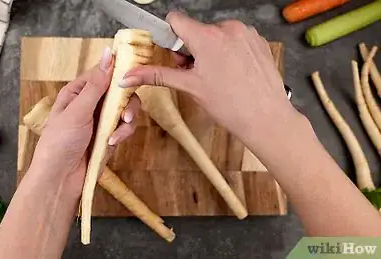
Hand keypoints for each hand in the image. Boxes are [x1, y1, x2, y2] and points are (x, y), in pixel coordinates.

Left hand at [29, 48, 140, 190]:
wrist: (60, 179)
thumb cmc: (60, 142)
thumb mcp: (77, 110)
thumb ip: (96, 84)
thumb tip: (108, 54)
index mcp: (78, 91)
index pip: (104, 73)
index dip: (120, 73)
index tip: (134, 75)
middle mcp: (91, 102)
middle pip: (120, 91)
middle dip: (126, 102)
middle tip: (126, 114)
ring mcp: (101, 120)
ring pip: (126, 109)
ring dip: (126, 121)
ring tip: (116, 135)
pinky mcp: (110, 135)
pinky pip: (125, 127)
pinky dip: (122, 134)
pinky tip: (111, 143)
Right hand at [121, 12, 298, 145]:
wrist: (265, 117)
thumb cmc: (230, 105)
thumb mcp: (189, 87)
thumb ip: (157, 75)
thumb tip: (129, 75)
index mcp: (207, 37)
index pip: (176, 20)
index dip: (170, 35)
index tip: (173, 51)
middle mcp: (227, 28)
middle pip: (197, 30)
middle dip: (191, 48)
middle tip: (195, 73)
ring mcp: (246, 33)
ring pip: (217, 35)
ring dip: (211, 50)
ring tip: (217, 75)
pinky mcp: (258, 40)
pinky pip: (235, 39)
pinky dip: (229, 51)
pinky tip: (233, 73)